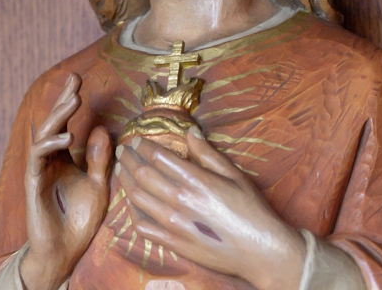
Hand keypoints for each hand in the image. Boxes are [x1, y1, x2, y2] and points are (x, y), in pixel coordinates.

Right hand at [19, 73, 112, 289]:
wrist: (64, 251)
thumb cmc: (79, 220)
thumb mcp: (98, 185)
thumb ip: (99, 159)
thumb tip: (101, 128)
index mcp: (63, 158)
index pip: (66, 124)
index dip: (69, 102)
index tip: (78, 80)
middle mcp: (49, 160)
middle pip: (53, 123)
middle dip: (62, 100)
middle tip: (74, 80)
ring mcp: (39, 170)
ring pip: (43, 135)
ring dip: (58, 116)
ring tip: (74, 100)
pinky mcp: (33, 183)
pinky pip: (37, 157)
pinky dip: (50, 144)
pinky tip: (67, 136)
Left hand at [115, 128, 305, 289]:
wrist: (259, 250)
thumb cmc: (251, 210)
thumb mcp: (234, 175)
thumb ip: (208, 154)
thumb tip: (190, 132)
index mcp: (195, 181)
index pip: (158, 157)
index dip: (143, 146)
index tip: (136, 140)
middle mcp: (180, 201)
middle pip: (143, 175)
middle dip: (129, 160)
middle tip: (123, 151)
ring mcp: (174, 225)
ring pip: (137, 199)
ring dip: (126, 182)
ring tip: (121, 171)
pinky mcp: (173, 244)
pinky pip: (143, 227)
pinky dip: (132, 212)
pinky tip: (131, 203)